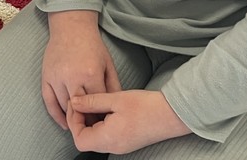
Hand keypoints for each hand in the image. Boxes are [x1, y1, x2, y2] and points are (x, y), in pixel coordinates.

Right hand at [41, 11, 120, 128]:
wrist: (71, 26)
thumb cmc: (92, 45)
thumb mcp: (108, 64)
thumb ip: (113, 87)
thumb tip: (115, 108)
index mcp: (90, 74)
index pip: (97, 105)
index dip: (102, 117)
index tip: (107, 126)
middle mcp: (72, 77)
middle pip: (80, 110)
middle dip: (88, 122)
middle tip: (95, 131)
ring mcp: (57, 77)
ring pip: (64, 107)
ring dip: (73, 120)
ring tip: (82, 128)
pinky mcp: (46, 76)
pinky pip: (48, 101)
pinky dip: (56, 115)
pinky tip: (64, 124)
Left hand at [67, 89, 190, 154]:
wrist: (172, 114)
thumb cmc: (146, 106)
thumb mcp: (116, 98)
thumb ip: (92, 101)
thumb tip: (74, 101)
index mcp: (109, 138)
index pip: (79, 140)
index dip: (74, 121)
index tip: (77, 104)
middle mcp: (114, 147)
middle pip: (85, 141)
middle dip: (79, 121)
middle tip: (81, 102)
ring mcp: (120, 146)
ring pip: (94, 139)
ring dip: (89, 122)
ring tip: (92, 103)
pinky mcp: (125, 142)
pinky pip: (105, 137)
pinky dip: (99, 124)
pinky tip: (103, 109)